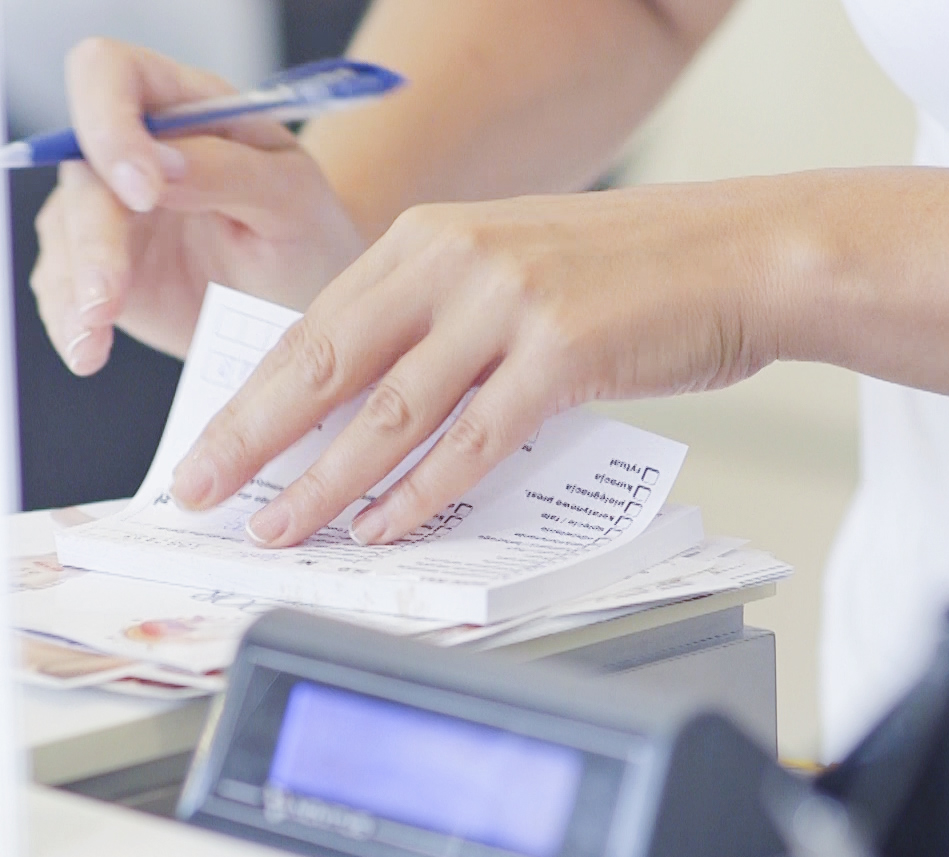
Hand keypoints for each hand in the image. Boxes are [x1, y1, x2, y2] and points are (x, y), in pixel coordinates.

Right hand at [29, 38, 365, 374]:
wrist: (306, 294)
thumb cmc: (309, 232)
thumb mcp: (293, 199)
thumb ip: (229, 173)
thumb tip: (157, 165)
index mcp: (183, 106)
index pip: (109, 74)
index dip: (108, 123)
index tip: (145, 190)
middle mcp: (133, 151)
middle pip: (81, 172)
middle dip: (93, 238)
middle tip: (109, 297)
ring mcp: (110, 212)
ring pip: (64, 234)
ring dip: (75, 289)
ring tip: (91, 339)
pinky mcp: (100, 270)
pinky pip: (65, 289)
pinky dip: (71, 321)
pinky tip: (87, 351)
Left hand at [167, 180, 785, 546]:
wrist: (747, 254)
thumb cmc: (638, 272)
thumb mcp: (516, 267)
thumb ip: (442, 321)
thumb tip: (372, 406)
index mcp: (431, 235)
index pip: (316, 324)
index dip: (255, 395)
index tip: (212, 445)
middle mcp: (457, 259)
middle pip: (327, 363)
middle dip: (253, 437)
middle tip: (202, 491)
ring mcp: (508, 304)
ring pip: (389, 412)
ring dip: (325, 481)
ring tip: (281, 528)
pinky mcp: (562, 354)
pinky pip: (472, 442)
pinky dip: (420, 493)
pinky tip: (383, 527)